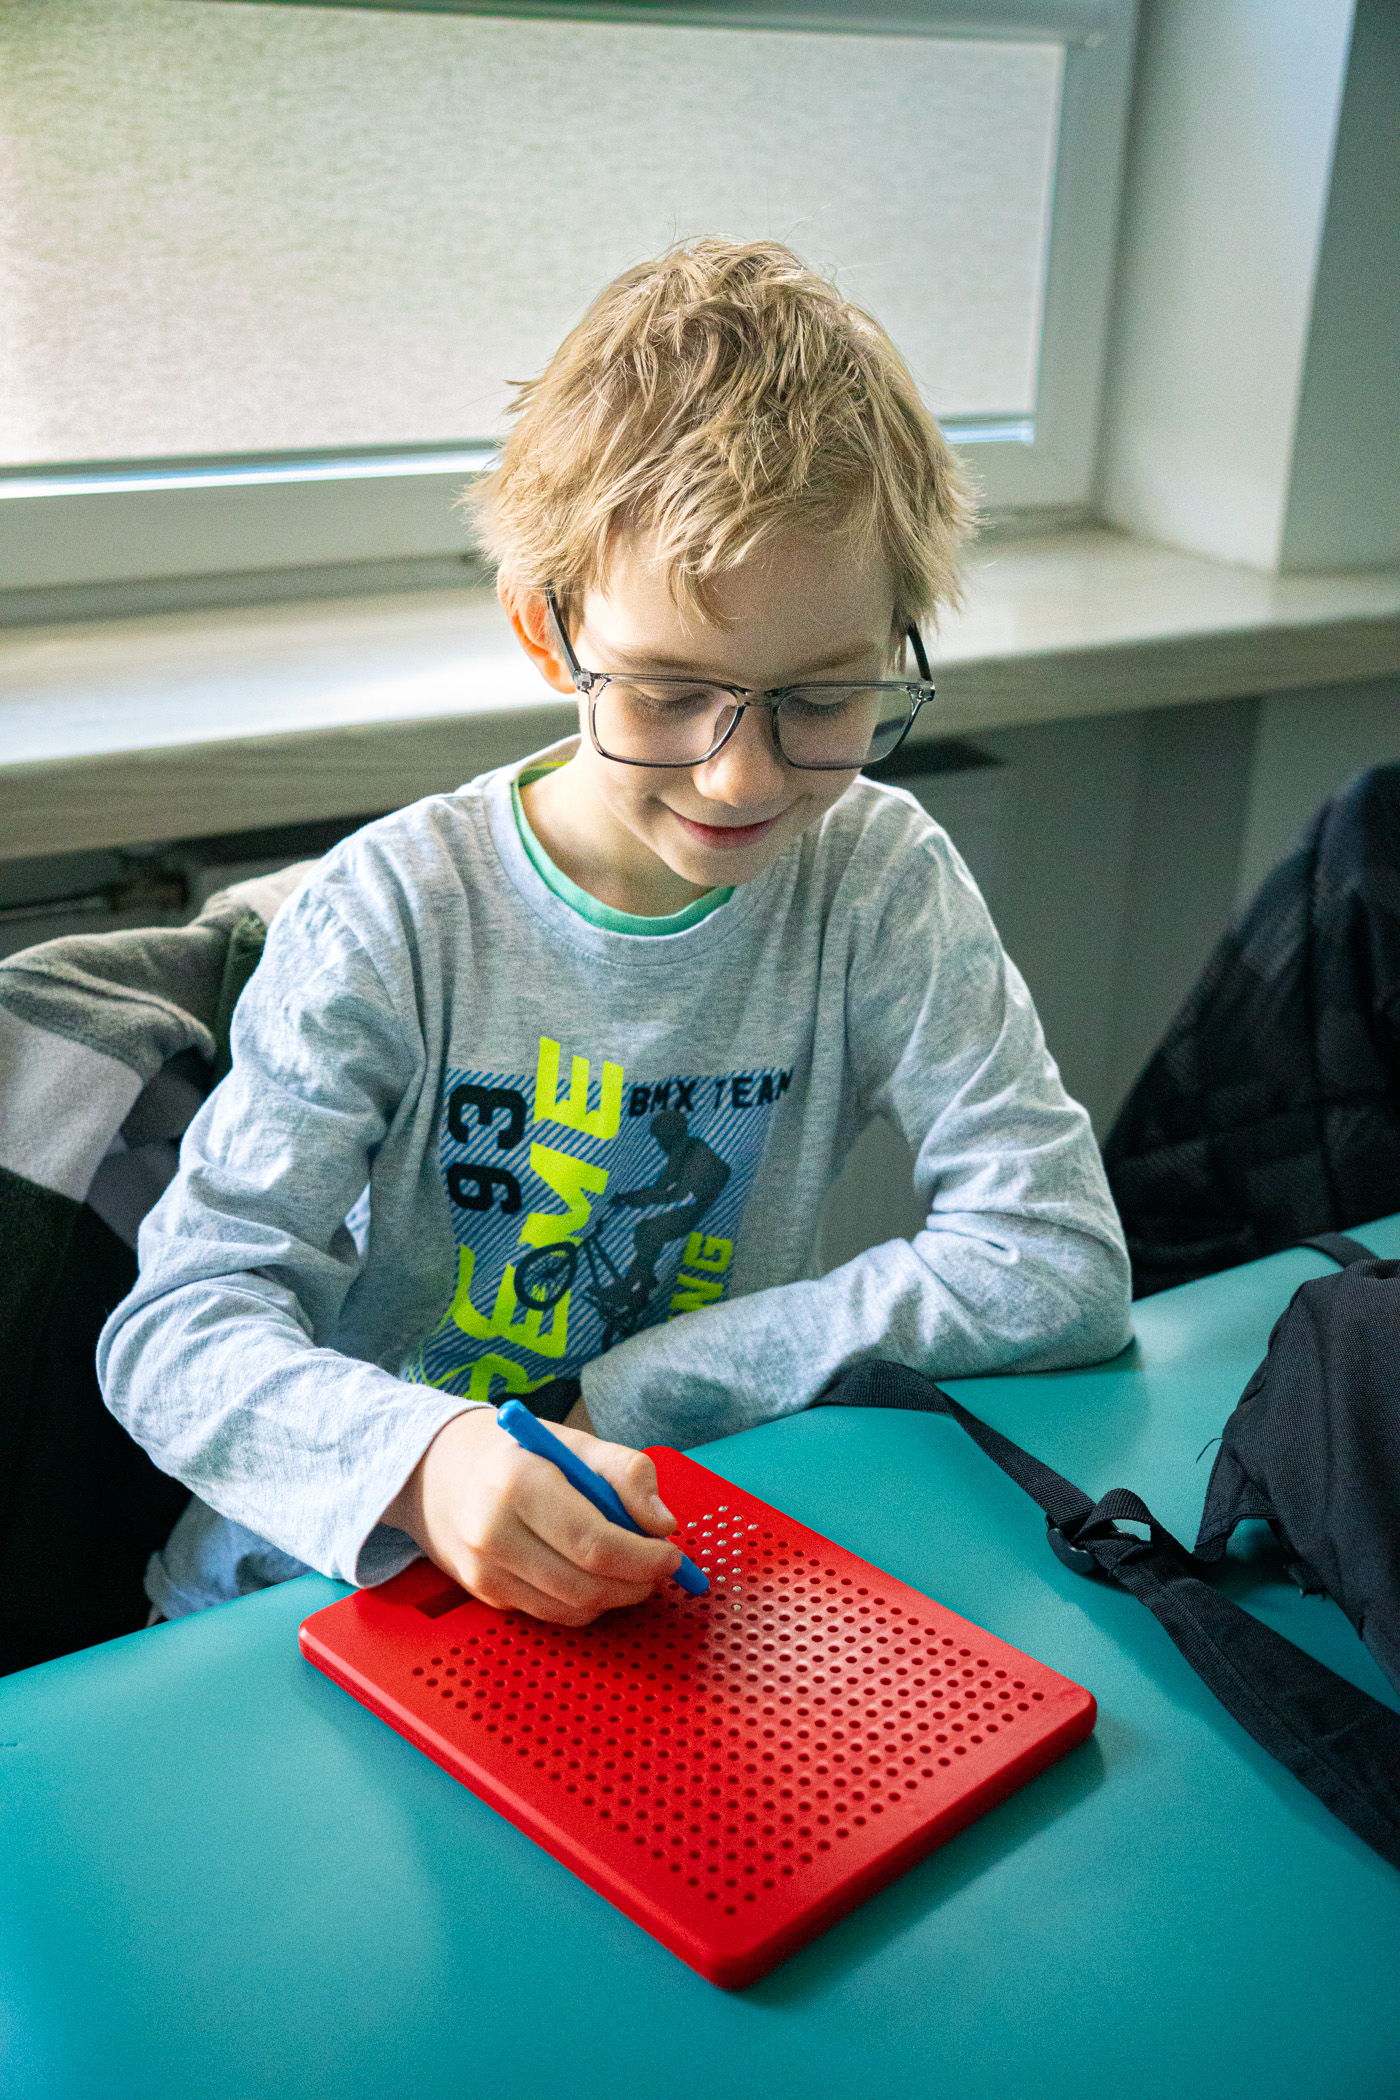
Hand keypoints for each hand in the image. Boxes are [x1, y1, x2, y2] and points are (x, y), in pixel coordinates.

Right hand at [381, 1408, 679, 1625]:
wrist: (439, 1473)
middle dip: (636, 1583)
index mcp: (518, 1484)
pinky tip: (594, 1574)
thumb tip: (662, 1524)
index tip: (671, 1554)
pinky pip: (552, 1613)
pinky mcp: (486, 1596)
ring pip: (572, 1610)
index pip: (592, 1543)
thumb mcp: (575, 1442)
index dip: (642, 1557)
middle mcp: (493, 1533)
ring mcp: (485, 1571)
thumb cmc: (518, 1455)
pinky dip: (585, 1602)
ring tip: (632, 1570)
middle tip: (661, 1567)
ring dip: (615, 1597)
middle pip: (584, 1586)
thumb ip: (627, 1472)